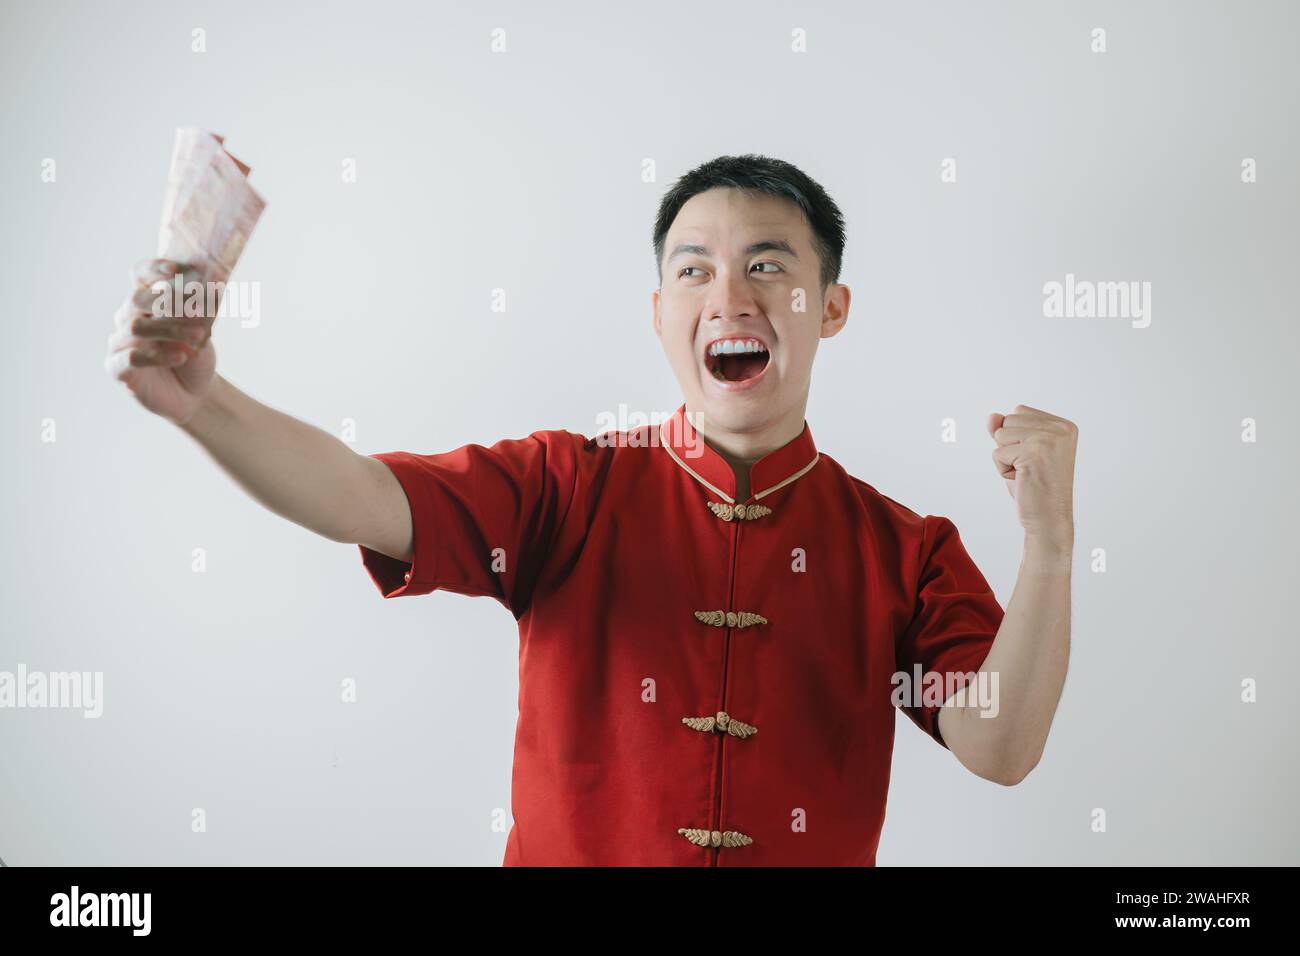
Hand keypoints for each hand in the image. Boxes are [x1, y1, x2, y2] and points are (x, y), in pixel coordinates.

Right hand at [104, 258, 219, 425]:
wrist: (197, 393)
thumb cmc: (196, 355)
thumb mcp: (202, 330)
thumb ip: (197, 310)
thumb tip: (208, 284)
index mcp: (146, 303)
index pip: (139, 276)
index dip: (152, 269)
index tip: (175, 270)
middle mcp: (127, 318)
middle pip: (138, 300)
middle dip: (169, 303)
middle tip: (200, 312)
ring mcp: (119, 343)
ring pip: (137, 327)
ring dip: (171, 329)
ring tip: (200, 338)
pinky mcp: (117, 368)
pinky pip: (131, 357)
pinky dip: (158, 355)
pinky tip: (181, 357)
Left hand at [987, 404, 1076, 545]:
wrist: (1048, 518)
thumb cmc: (1035, 486)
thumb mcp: (1020, 451)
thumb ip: (1008, 429)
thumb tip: (991, 416)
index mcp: (1064, 425)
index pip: (1019, 412)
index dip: (1016, 437)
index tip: (1035, 458)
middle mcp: (1060, 429)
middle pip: (1008, 420)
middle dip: (1009, 446)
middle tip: (1029, 467)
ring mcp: (1048, 440)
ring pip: (1001, 434)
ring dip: (1006, 458)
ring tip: (1026, 473)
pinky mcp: (1033, 453)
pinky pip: (997, 453)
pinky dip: (1003, 469)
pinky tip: (1023, 480)